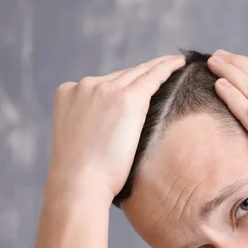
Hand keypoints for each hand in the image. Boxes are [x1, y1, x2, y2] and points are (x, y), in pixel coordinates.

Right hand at [46, 55, 184, 202]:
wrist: (80, 184)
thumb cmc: (82, 175)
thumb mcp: (81, 139)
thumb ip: (94, 123)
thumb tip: (115, 127)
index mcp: (68, 92)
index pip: (104, 83)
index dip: (126, 82)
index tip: (141, 78)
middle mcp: (85, 85)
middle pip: (123, 75)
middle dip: (144, 71)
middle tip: (165, 65)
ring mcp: (105, 89)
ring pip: (139, 73)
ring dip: (159, 67)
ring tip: (175, 63)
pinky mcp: (127, 99)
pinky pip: (152, 77)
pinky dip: (167, 68)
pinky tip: (179, 64)